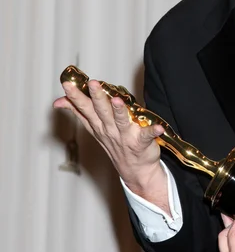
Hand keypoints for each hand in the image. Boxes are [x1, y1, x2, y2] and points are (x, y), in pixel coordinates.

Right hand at [53, 80, 166, 201]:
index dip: (75, 96)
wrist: (136, 169)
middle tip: (92, 83)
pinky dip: (153, 132)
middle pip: (101, 111)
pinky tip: (158, 127)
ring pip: (120, 121)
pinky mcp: (141, 143)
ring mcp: (125, 137)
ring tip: (116, 100)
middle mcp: (109, 130)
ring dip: (119, 111)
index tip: (68, 84)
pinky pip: (147, 136)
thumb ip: (79, 112)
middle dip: (96, 97)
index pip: (84, 108)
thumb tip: (59, 101)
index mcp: (98, 124)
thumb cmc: (116, 143)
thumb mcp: (94, 128)